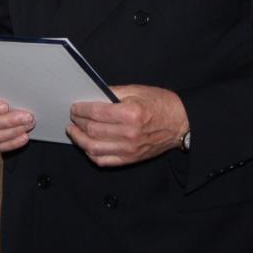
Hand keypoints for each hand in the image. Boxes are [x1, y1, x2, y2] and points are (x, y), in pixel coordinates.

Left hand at [68, 85, 188, 166]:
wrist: (181, 123)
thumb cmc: (161, 104)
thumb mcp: (137, 91)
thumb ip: (113, 92)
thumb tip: (91, 94)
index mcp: (131, 114)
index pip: (95, 113)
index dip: (80, 109)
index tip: (74, 107)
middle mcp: (129, 134)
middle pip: (92, 130)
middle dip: (77, 123)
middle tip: (72, 117)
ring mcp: (129, 149)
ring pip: (93, 148)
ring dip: (79, 140)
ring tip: (74, 131)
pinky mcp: (130, 159)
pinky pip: (104, 161)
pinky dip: (91, 154)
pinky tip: (87, 146)